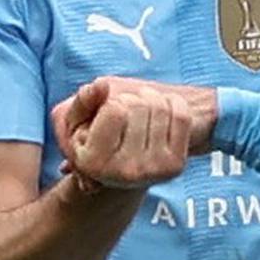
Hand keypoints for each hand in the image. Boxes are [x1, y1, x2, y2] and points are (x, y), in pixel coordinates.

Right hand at [52, 80, 192, 189]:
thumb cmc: (100, 136)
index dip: (110, 103)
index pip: (114, 109)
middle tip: (127, 112)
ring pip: (159, 106)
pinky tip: (161, 112)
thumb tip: (101, 86)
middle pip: (137, 105)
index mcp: (93, 162)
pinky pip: (181, 115)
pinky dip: (173, 103)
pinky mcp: (175, 166)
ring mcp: (152, 170)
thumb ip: (83, 101)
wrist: (128, 163)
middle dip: (131, 98)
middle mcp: (123, 172)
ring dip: (151, 98)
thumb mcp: (78, 120)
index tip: (107, 115)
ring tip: (142, 112)